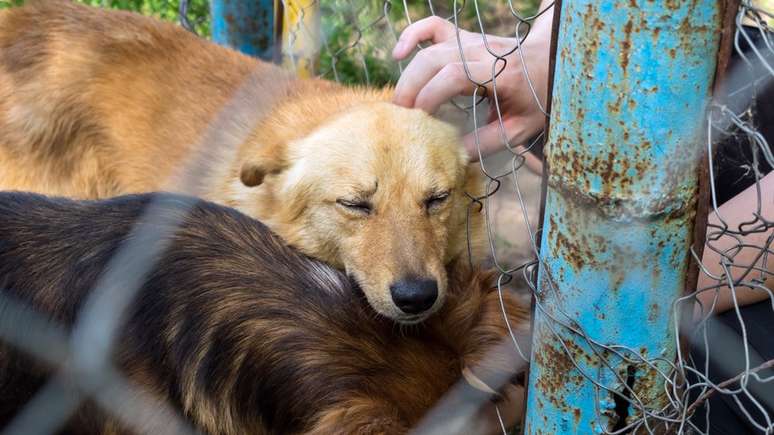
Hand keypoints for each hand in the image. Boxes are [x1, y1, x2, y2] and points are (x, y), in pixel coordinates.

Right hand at [392, 6, 552, 160]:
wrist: (549, 63)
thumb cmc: (535, 100)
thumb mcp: (519, 129)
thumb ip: (486, 142)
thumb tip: (452, 154)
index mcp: (501, 73)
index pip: (456, 75)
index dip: (431, 94)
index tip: (421, 119)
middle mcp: (484, 51)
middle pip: (435, 59)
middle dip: (412, 87)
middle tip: (401, 117)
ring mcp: (472, 40)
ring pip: (431, 47)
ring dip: (409, 75)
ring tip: (399, 103)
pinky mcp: (463, 36)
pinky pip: (433, 27)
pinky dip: (413, 35)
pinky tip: (398, 53)